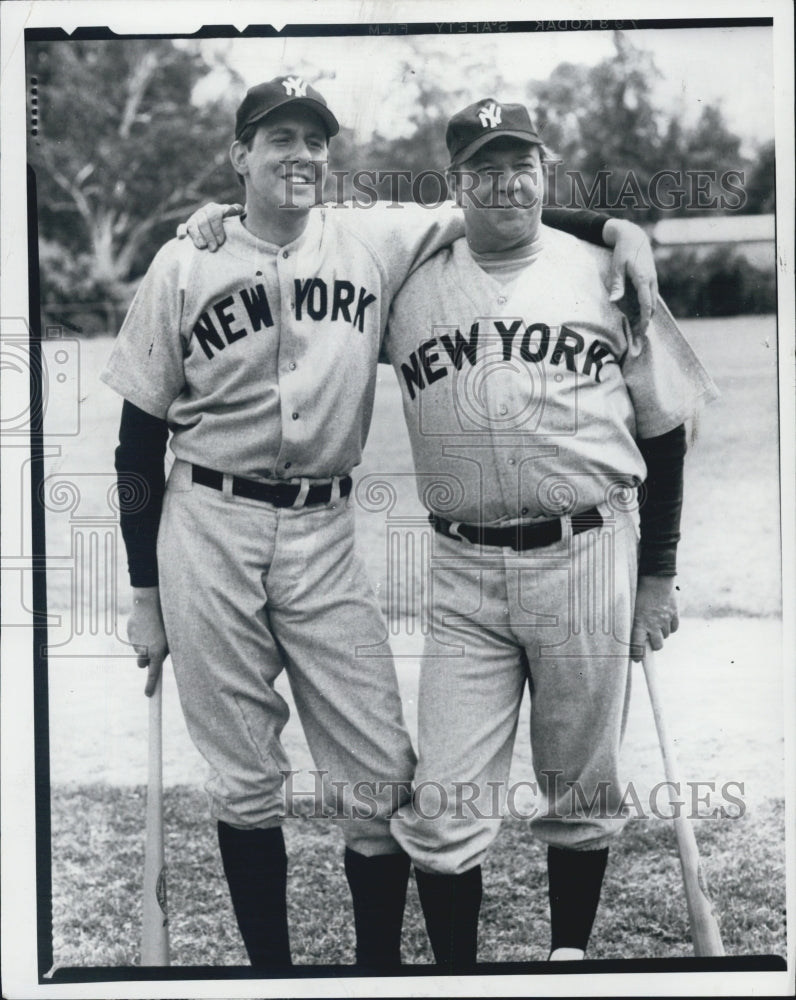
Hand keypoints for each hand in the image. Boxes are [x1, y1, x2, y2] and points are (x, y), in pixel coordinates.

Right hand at [128, 586, 168, 696]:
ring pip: (138, 650)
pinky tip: (145, 624)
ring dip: (143, 646)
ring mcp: (135, 643)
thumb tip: (157, 663)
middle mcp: (145, 650)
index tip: (148, 695)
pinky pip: (135, 639)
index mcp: (157, 652)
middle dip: (145, 659)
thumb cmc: (165, 622)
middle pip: (142, 663)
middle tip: (152, 648)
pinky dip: (139, 635)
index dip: (151, 686)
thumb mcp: (169, 639)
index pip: (154, 674)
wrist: (150, 604)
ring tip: (151, 631)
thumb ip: (164, 653)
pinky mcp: (130, 634)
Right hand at [176, 202, 243, 251]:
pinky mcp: (187, 226)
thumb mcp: (235, 218)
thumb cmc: (230, 226)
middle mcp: (203, 212)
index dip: (217, 228)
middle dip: (208, 235)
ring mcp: (194, 218)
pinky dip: (181, 231)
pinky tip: (183, 237)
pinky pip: (182, 227)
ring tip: (202, 247)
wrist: (220, 227)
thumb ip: (238, 214)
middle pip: (203, 221)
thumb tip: (243, 210)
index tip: (221, 241)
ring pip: (192, 224)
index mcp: (215, 209)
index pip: (214, 215)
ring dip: (197, 236)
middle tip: (213, 248)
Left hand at [602, 219, 658, 336]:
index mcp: (643, 279)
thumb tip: (614, 301)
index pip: (646, 303)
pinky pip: (651, 297)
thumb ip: (617, 284)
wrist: (634, 236)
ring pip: (653, 302)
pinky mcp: (651, 279)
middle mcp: (651, 280)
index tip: (642, 331)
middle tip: (639, 337)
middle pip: (652, 306)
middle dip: (647, 321)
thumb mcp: (617, 266)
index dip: (645, 319)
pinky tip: (641, 315)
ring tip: (639, 330)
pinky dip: (647, 307)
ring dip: (648, 316)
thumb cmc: (623, 251)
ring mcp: (653, 280)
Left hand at [630, 575, 678, 662]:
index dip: (637, 655)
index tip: (637, 660)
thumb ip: (632, 621)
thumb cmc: (638, 590)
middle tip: (649, 641)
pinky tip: (665, 621)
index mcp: (639, 622)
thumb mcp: (631, 606)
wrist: (655, 576)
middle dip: (653, 646)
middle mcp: (653, 624)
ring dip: (660, 634)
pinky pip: (674, 628)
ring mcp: (665, 619)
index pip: (638, 646)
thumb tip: (632, 635)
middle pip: (657, 646)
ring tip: (655, 624)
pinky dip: (670, 627)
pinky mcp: (674, 613)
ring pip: (665, 636)